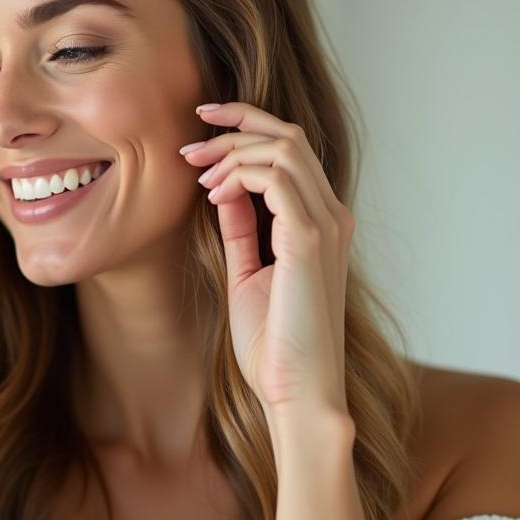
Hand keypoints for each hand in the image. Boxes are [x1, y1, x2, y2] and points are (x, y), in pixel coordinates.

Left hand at [180, 102, 354, 422]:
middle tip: (187, 149)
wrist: (297, 391)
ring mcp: (325, 226)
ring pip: (283, 147)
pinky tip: (213, 195)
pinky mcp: (309, 241)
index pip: (291, 149)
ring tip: (198, 174)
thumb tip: (223, 193)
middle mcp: (331, 216)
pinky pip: (274, 178)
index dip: (246, 128)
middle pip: (289, 135)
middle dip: (234, 128)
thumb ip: (243, 230)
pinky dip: (238, 175)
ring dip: (232, 151)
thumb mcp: (249, 273)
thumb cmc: (275, 344)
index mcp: (322, 223)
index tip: (200, 133)